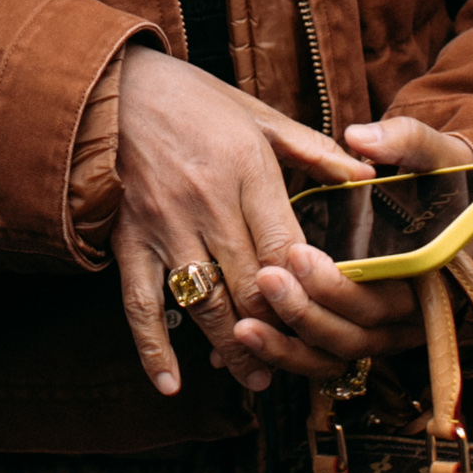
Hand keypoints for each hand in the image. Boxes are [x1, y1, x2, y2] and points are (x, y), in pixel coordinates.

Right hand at [109, 48, 371, 397]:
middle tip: (298, 361)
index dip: (308, 288)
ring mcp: (164, 227)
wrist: (108, 88)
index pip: (286, 248)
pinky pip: (141, 306)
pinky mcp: (127, 242)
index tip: (327, 313)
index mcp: (246, 169)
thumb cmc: (188, 98)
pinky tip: (172, 383)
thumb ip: (311, 150)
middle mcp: (207, 203)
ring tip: (256, 379)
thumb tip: (364, 174)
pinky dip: (154, 350)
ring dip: (234, 349)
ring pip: (206, 304)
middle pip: (251, 286)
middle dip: (278, 331)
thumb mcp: (256, 114)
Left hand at [234, 115, 472, 378]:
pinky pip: (318, 357)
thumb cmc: (439, 178)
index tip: (295, 253)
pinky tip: (242, 338)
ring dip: (286, 347)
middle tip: (262, 279)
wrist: (446, 207)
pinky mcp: (354, 334)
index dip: (337, 287)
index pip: (381, 302)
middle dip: (303, 312)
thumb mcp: (432, 154)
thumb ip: (404, 142)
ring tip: (241, 326)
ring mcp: (381, 333)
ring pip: (331, 356)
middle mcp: (409, 317)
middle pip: (352, 336)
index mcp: (430, 278)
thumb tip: (361, 140)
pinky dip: (282, 354)